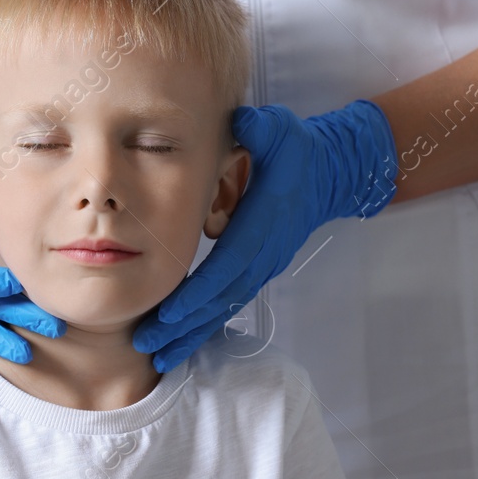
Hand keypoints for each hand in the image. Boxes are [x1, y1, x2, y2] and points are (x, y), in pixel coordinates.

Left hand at [132, 99, 397, 371]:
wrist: (329, 173)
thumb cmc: (297, 149)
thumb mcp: (279, 130)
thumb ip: (260, 129)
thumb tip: (244, 123)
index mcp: (264, 222)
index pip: (229, 263)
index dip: (199, 289)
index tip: (169, 312)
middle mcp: (264, 251)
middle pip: (222, 297)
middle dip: (185, 324)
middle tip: (148, 346)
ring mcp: (263, 264)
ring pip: (225, 306)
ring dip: (192, 333)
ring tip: (157, 355)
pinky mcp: (259, 269)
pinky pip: (229, 301)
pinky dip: (204, 323)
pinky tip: (179, 341)